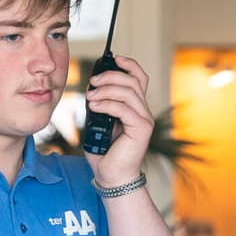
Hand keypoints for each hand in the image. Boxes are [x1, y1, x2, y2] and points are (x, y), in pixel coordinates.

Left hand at [83, 54, 151, 185]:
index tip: (113, 58)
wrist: (111, 176)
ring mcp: (144, 119)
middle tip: (93, 81)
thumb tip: (93, 88)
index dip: (129, 64)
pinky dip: (107, 103)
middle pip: (133, 80)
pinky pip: (124, 108)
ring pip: (128, 91)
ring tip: (90, 97)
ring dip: (106, 89)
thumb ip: (100, 105)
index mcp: (135, 107)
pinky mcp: (141, 128)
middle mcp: (143, 111)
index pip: (139, 78)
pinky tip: (94, 106)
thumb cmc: (104, 153)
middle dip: (111, 75)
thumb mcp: (99, 122)